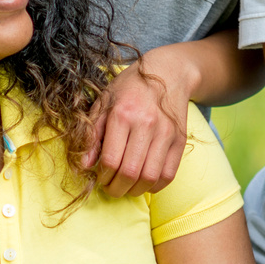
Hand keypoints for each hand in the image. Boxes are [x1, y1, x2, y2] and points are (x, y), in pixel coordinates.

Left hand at [84, 52, 192, 196]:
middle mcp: (146, 124)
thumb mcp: (104, 103)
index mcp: (122, 114)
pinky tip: (145, 182)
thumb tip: (84, 165)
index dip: (102, 177)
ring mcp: (166, 133)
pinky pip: (168, 174)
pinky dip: (155, 186)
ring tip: (127, 187)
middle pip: (129, 172)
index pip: (110, 160)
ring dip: (135, 190)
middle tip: (111, 188)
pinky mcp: (180, 140)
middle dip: (116, 189)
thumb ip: (92, 134)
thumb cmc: (130, 87)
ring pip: (149, 177)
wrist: (168, 73)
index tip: (100, 178)